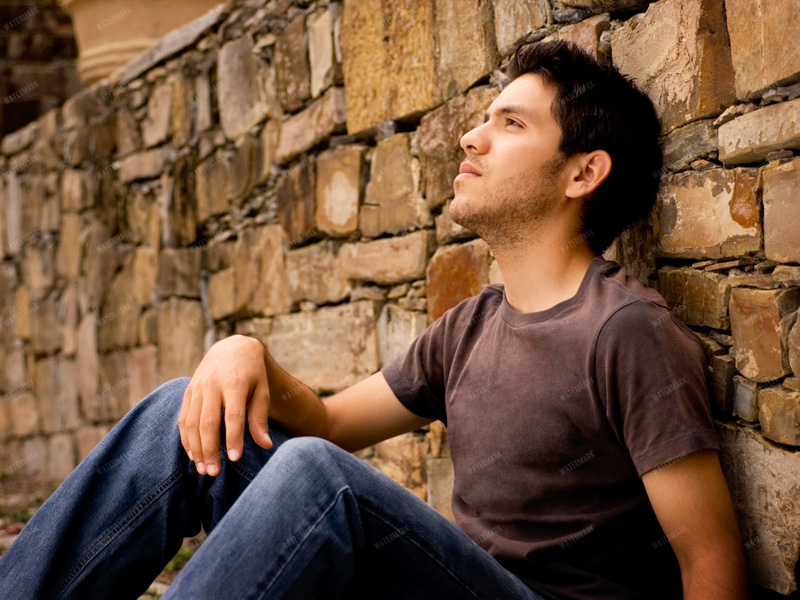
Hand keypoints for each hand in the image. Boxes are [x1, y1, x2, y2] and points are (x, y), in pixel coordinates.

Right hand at [178, 335, 274, 475]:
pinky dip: (186, 439)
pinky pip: (183, 419)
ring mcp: (197, 388)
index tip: (234, 459)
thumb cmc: (252, 374)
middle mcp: (212, 384)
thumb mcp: (262, 391)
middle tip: (214, 472)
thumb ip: (260, 418)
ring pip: (192, 423)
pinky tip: (193, 455)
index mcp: (235, 382)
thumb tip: (266, 445)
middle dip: (210, 450)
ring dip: (196, 449)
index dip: (233, 438)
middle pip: (208, 422)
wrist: (232, 349)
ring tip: (204, 469)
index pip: (233, 415)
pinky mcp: (188, 392)